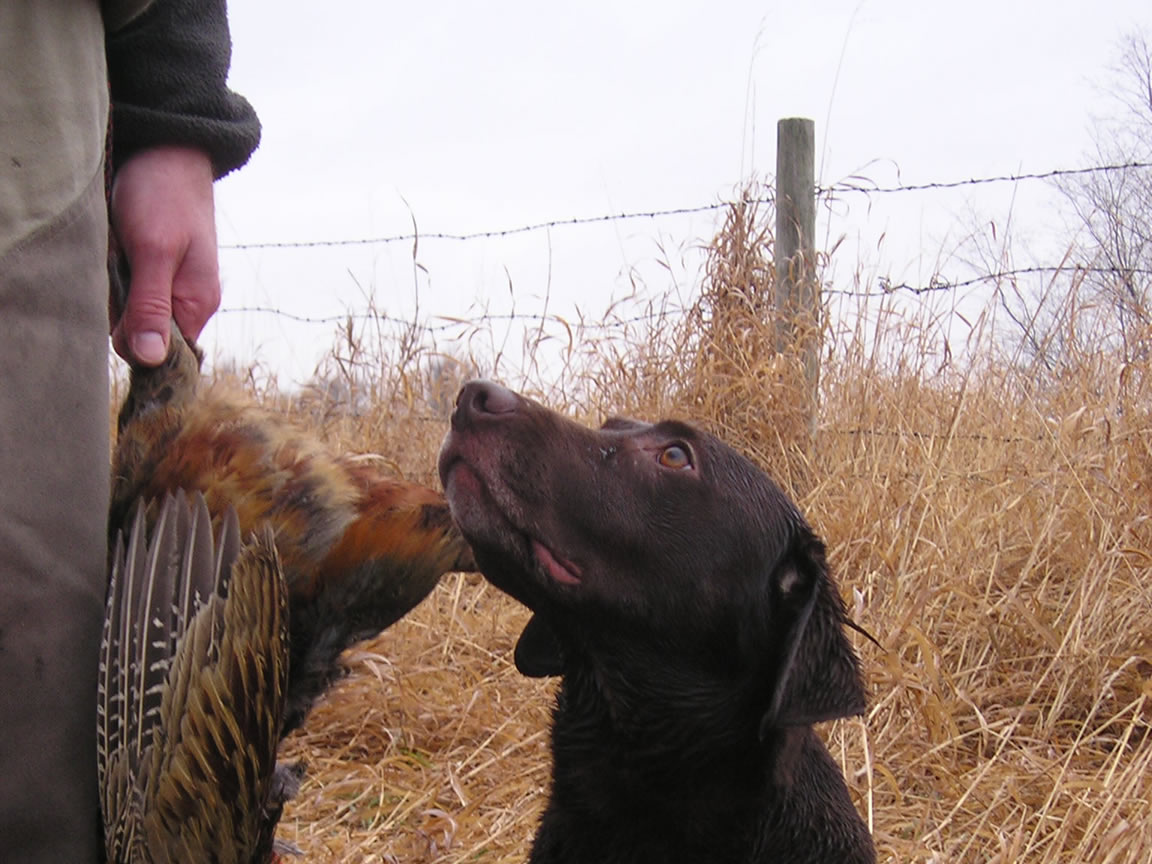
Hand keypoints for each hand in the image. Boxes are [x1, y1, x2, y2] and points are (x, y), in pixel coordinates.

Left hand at [110, 146, 219, 365]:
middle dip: (121, 315)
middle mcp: (189, 302)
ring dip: (115, 294)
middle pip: (145, 336)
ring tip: (118, 257)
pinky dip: (115, 279)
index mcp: (198, 304)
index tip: (117, 315)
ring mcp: (174, 286)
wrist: (168, 150)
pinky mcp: (157, 271)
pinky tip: (116, 254)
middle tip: (116, 273)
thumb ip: (151, 306)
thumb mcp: (153, 251)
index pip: (163, 355)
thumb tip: (151, 360)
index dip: (134, 344)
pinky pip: (130, 292)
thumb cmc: (163, 196)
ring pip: (133, 314)